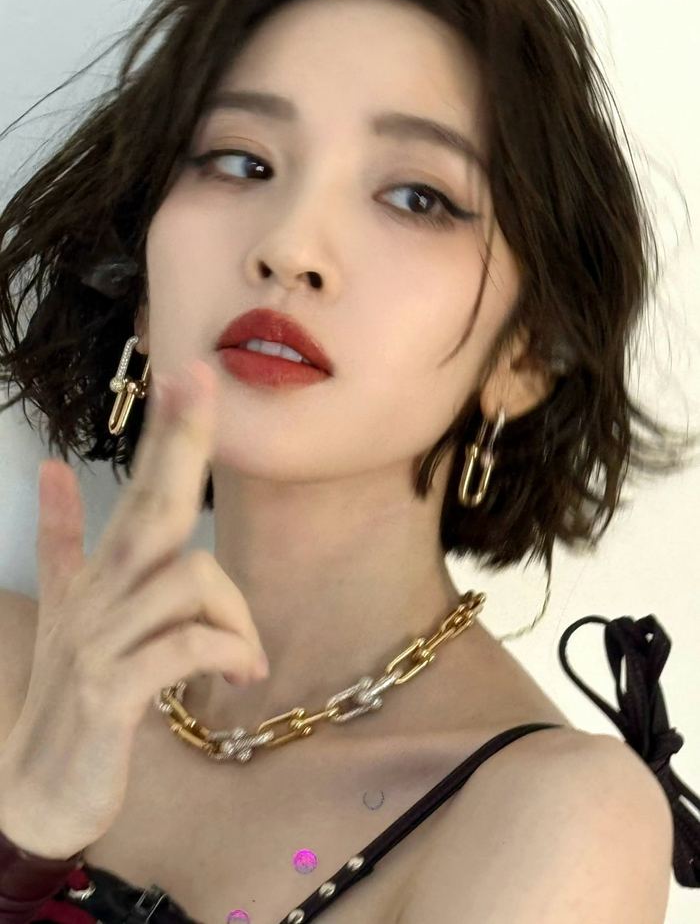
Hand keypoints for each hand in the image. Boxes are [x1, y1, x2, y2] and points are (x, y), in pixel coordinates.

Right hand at [0, 361, 266, 859]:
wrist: (38, 783)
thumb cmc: (72, 688)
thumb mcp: (68, 607)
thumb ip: (64, 538)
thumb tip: (49, 467)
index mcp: (103, 571)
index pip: (139, 488)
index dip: (165, 431)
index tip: (189, 372)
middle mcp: (101, 594)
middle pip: (152, 505)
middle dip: (181, 442)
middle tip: (200, 385)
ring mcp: (101, 641)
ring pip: (189, 582)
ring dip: (234, 619)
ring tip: (241, 659)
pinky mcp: (110, 691)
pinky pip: (186, 648)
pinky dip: (226, 654)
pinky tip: (237, 675)